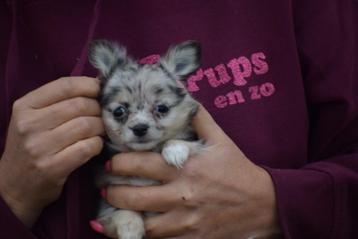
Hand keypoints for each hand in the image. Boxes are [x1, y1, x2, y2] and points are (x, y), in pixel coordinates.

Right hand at [0, 77, 103, 226]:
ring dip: (101, 127)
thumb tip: (95, 87)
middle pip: (80, 105)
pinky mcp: (53, 167)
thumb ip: (58, 102)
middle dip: (98, 109)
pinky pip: (88, 147)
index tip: (100, 90)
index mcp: (24, 106)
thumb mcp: (33, 119)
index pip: (65, 86)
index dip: (89, 85)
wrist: (14, 186)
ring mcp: (40, 147)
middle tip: (103, 115)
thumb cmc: (30, 147)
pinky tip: (95, 145)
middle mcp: (29, 124)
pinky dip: (97, 144)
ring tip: (100, 131)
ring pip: (87, 125)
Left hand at [104, 105, 281, 237]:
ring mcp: (186, 221)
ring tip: (109, 211)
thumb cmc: (238, 170)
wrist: (262, 204)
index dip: (120, 163)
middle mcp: (183, 194)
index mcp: (186, 167)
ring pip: (143, 224)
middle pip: (135, 196)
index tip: (110, 162)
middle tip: (104, 187)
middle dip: (113, 191)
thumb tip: (183, 98)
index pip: (142, 164)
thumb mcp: (222, 140)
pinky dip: (140, 238)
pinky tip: (126, 233)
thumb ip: (199, 118)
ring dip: (122, 217)